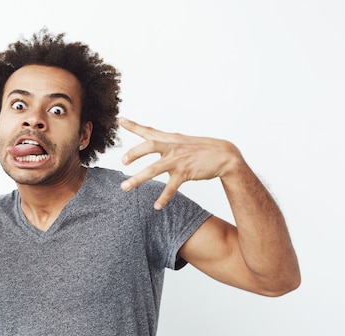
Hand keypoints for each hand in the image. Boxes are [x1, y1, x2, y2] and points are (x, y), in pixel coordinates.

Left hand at [118, 117, 242, 209]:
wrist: (224, 154)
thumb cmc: (201, 149)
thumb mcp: (182, 141)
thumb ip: (166, 142)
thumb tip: (153, 140)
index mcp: (170, 139)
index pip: (149, 130)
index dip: (134, 125)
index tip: (120, 120)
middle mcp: (172, 147)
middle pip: (149, 146)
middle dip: (134, 153)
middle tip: (123, 162)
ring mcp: (178, 160)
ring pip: (154, 169)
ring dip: (137, 179)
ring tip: (124, 187)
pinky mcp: (185, 172)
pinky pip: (171, 187)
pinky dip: (163, 197)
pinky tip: (156, 206)